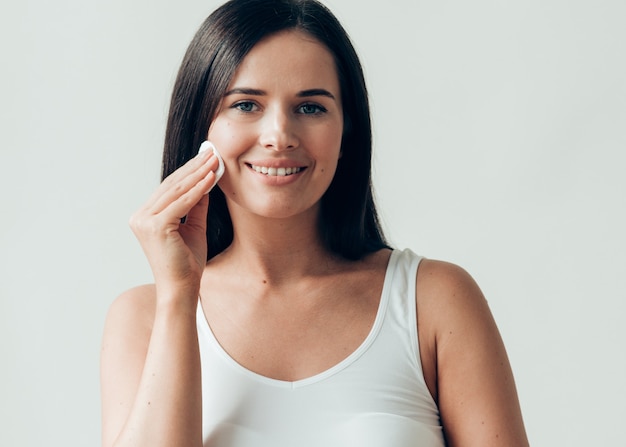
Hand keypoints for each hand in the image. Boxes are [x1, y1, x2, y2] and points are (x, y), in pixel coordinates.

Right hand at [129, 150, 219, 296]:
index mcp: (145, 216)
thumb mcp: (193, 227)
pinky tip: (212, 178)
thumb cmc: (187, 263)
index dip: (189, 171)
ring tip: (215, 160)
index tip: (206, 157)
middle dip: (194, 167)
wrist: (182, 289)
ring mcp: (144, 221)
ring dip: (198, 174)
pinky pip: (182, 203)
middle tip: (212, 152)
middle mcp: (140, 216)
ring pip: (176, 191)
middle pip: (171, 185)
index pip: (169, 187)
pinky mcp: (155, 227)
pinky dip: (199, 189)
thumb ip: (196, 204)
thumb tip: (205, 180)